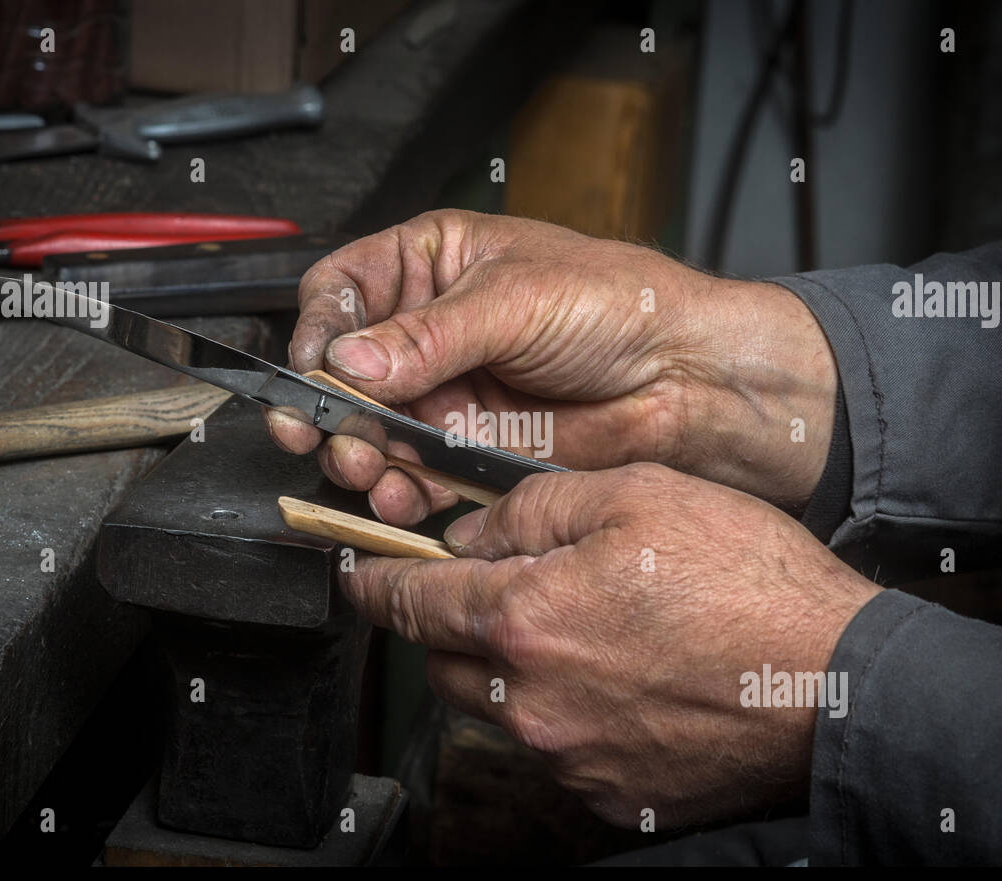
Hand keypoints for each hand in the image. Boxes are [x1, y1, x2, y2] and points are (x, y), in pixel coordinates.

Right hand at [266, 210, 837, 524]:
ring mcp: (447, 392)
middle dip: (329, 408)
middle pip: (344, 372)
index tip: (316, 368)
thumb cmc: (621, 303)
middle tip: (323, 432)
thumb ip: (428, 336)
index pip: (343, 293)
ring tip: (367, 467)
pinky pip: (416, 474)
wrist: (684, 376)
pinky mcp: (470, 447)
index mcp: (433, 265)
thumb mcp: (515, 299)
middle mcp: (430, 330)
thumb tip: (350, 360)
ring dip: (360, 455)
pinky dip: (401, 490)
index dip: (319, 330)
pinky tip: (402, 494)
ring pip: (372, 430)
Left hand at [340, 463, 882, 827]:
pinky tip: (618, 679)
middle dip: (448, 621)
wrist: (837, 685)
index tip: (360, 570)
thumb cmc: (749, 585)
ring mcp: (566, 756)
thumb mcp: (638, 495)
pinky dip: (561, 711)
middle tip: (499, 588)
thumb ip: (533, 507)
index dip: (374, 579)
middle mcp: (530, 701)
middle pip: (440, 661)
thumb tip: (474, 529)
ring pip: (494, 707)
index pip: (406, 602)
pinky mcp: (605, 792)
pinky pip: (551, 747)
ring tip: (579, 630)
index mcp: (524, 619)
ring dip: (507, 668)